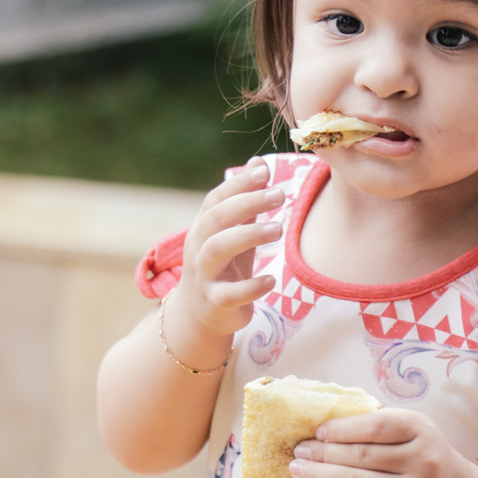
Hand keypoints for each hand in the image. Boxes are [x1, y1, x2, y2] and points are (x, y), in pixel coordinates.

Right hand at [172, 157, 284, 338]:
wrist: (199, 314)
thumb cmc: (222, 267)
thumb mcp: (232, 232)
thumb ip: (244, 201)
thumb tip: (258, 162)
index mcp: (203, 229)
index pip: (215, 199)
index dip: (238, 184)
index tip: (264, 171)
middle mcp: (198, 248)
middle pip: (215, 219)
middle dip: (246, 203)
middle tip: (279, 195)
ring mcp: (204, 275)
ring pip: (216, 249)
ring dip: (248, 235)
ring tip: (278, 229)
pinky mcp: (215, 302)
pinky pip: (229, 294)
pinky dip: (250, 286)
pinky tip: (270, 280)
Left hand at [288, 409, 472, 477]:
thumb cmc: (412, 448)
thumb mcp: (404, 426)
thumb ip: (370, 421)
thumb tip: (318, 424)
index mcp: (420, 430)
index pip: (375, 427)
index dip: (342, 429)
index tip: (317, 431)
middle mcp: (422, 462)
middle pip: (362, 456)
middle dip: (323, 453)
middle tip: (298, 449)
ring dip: (319, 476)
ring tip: (297, 468)